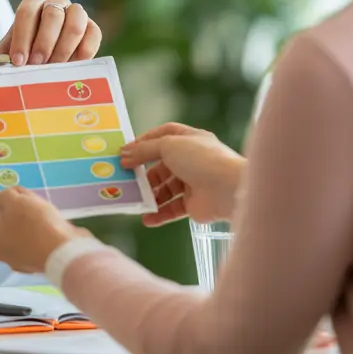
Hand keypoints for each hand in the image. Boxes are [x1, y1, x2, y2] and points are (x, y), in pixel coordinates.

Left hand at [0, 0, 100, 65]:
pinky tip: (73, 66)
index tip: (18, 61)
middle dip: (44, 42)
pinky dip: (84, 52)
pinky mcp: (92, 28)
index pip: (28, 11)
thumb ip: (5, 58)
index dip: (22, 36)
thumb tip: (1, 68)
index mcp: (34, 3)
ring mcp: (77, 14)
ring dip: (64, 48)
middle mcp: (57, 3)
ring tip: (54, 68)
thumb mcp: (11, 53)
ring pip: (75, 23)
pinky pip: (94, 34)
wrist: (46, 57)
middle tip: (37, 64)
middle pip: (53, 15)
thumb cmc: (25, 53)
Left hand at [0, 187, 86, 273]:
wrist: (64, 250)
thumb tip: (4, 201)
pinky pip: (32, 245)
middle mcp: (0, 253)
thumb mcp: (15, 200)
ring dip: (23, 227)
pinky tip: (49, 222)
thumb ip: (5, 197)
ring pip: (14, 240)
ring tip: (37, 210)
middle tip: (17, 206)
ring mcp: (19, 261)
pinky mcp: (37, 262)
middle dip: (4, 221)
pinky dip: (37, 235)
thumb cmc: (34, 224)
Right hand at [120, 123, 245, 226]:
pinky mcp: (195, 204)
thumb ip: (144, 150)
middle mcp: (193, 159)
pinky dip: (159, 214)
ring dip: (150, 195)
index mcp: (191, 139)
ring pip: (166, 188)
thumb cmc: (201, 159)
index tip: (127, 151)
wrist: (228, 189)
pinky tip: (146, 218)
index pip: (165, 135)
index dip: (146, 141)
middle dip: (145, 172)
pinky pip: (173, 208)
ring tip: (135, 199)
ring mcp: (194, 182)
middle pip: (163, 164)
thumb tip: (124, 153)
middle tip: (127, 179)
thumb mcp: (168, 146)